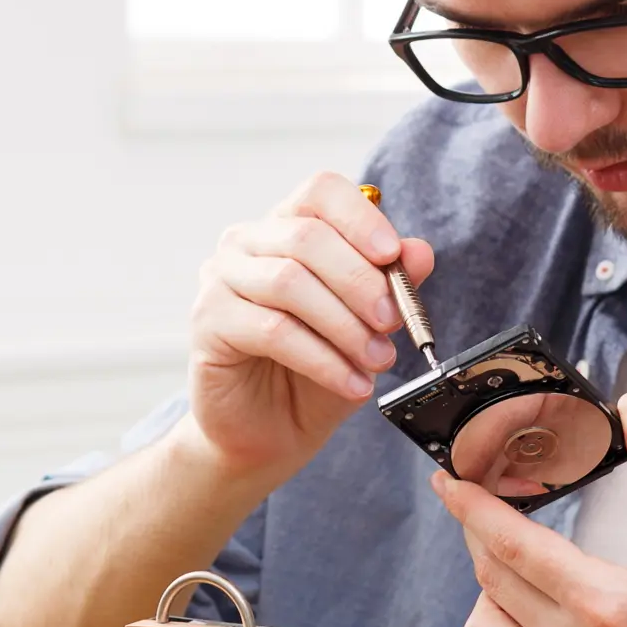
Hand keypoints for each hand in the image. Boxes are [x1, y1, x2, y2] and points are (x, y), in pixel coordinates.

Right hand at [185, 170, 435, 478]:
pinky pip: (271, 330)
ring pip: (289, 282)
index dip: (360, 218)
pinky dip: (321, 359)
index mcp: (286, 227)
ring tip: (377, 360)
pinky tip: (351, 384)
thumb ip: (391, 286)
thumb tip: (419, 251)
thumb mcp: (366, 327)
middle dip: (362, 282)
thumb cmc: (314, 372)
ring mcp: (220, 279)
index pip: (320, 192)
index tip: (393, 256)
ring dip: (345, 325)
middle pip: (308, 236)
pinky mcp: (207, 322)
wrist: (269, 434)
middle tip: (395, 323)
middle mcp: (246, 243)